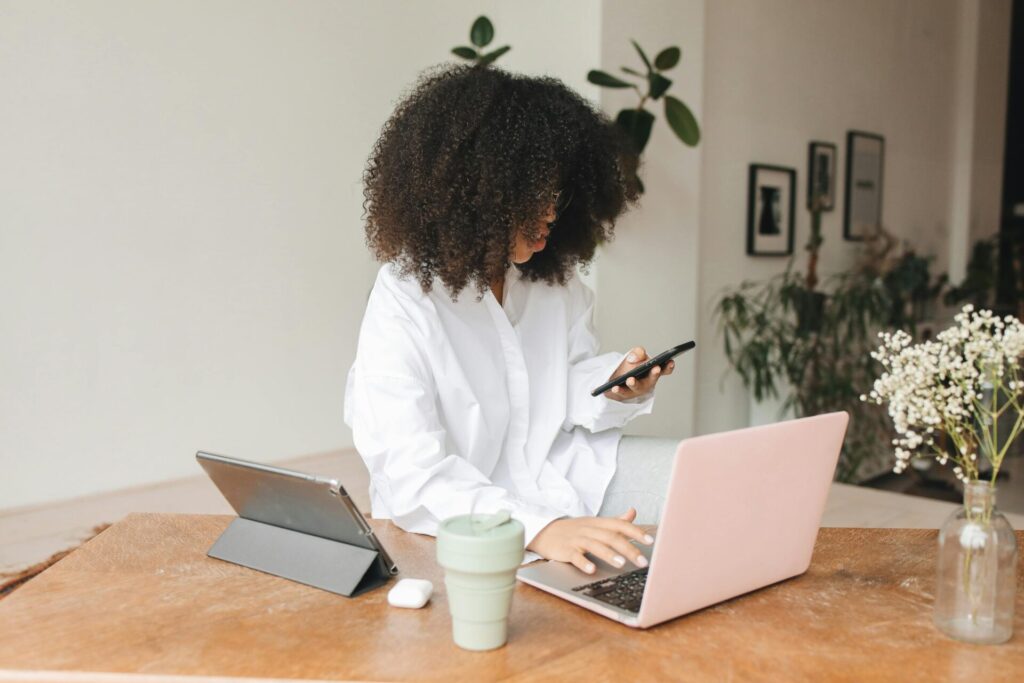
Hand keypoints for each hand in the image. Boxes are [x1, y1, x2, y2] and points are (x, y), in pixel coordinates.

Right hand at [526, 508, 653, 573]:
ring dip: (609, 554)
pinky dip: (583, 562)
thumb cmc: (574, 530)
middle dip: (629, 548)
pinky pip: (574, 556)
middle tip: (643, 561)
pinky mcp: (564, 549)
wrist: (544, 531)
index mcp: (598, 523)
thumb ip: (615, 520)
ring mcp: (576, 539)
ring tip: (622, 564)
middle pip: (611, 536)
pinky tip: (591, 569)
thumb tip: (633, 512)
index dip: (636, 531)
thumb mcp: (595, 523)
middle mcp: (589, 529)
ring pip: (595, 545)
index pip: (620, 525)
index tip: (650, 541)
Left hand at [604, 346, 674, 400]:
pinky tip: (615, 387)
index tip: (670, 361)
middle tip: (656, 369)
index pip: (664, 369)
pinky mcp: (626, 395)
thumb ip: (638, 352)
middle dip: (654, 374)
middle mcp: (648, 382)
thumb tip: (634, 358)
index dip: (669, 366)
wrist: (616, 378)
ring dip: (635, 384)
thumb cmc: (630, 366)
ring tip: (630, 380)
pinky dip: (619, 390)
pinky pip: (623, 393)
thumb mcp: (635, 355)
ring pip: (637, 387)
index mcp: (654, 371)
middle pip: (652, 378)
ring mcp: (637, 389)